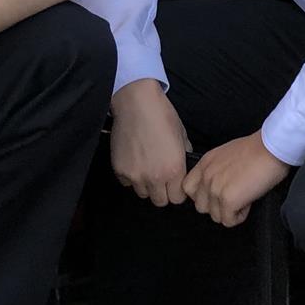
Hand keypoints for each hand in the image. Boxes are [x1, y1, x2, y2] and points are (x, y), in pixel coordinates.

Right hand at [109, 79, 190, 205]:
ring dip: (146, 184)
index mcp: (174, 170)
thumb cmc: (163, 116)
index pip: (177, 199)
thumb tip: (185, 166)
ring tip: (146, 166)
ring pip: (142, 193)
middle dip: (162, 191)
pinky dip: (131, 175)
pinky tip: (134, 159)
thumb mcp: (182, 136)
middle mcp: (154, 178)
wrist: (137, 104)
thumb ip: (184, 156)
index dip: (176, 191)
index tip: (174, 183)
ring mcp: (135, 175)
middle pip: (160, 201)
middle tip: (160, 176)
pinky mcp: (120, 170)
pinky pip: (127, 182)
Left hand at [184, 131, 290, 227]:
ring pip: (215, 216)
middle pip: (201, 207)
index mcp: (205, 163)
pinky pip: (229, 221)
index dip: (203, 195)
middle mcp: (206, 176)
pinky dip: (240, 216)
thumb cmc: (257, 150)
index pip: (188, 188)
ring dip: (230, 212)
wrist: (272, 148)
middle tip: (235, 196)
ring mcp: (215, 189)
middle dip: (217, 206)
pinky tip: (249, 202)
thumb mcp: (226, 154)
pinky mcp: (228, 200)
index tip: (217, 194)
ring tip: (244, 197)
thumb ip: (216, 170)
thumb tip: (218, 186)